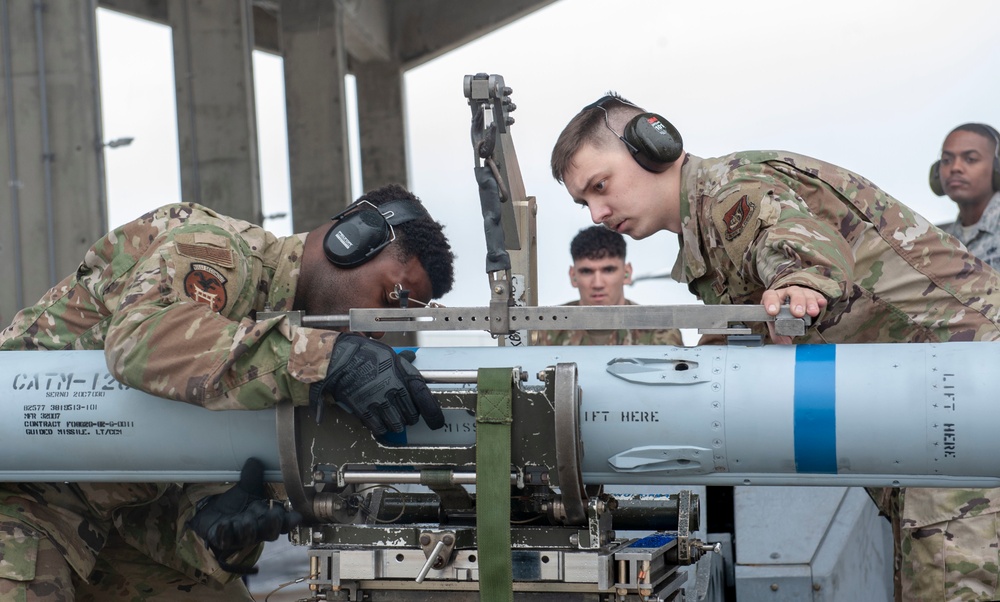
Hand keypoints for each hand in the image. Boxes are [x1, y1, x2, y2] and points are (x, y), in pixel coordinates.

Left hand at [187, 458, 301, 573]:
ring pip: (248, 538)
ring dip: (248, 530)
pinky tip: (224, 524)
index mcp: (267, 518)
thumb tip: (254, 460)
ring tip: (246, 520)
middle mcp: (257, 530)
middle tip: (274, 515)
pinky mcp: (222, 540)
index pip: (283, 523)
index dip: (290, 521)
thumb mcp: (246, 491)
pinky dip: (224, 534)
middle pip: (270, 533)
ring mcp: (240, 537)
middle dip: (273, 525)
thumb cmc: (236, 505)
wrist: (212, 516)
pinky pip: (224, 540)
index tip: (295, 516)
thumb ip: (252, 478)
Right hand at [311, 333, 444, 435]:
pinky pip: (379, 428)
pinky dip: (381, 428)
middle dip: (410, 416)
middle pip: (412, 415)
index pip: (425, 398)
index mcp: (403, 374)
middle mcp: (394, 389)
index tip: (437, 422)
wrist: (339, 359)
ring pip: (397, 424)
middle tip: (404, 413)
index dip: (434, 414)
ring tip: (390, 416)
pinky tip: (378, 422)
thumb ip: (403, 362)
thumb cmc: (362, 353)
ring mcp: (380, 401)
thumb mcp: (388, 354)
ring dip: (396, 423)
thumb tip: (412, 359)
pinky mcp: (365, 410)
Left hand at [761, 285, 826, 344]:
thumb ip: (778, 337)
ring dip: (809, 302)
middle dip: (796, 302)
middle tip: (798, 313)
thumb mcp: (776, 328)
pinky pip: (816, 295)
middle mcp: (786, 293)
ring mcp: (800, 293)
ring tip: (812, 312)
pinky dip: (819, 300)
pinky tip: (821, 304)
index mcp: (773, 299)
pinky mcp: (812, 296)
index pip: (770, 296)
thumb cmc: (781, 320)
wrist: (792, 314)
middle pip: (791, 292)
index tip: (773, 312)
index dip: (771, 302)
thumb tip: (783, 346)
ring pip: (804, 293)